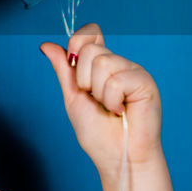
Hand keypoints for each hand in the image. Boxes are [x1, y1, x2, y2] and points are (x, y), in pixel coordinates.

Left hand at [40, 23, 162, 172]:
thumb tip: (46, 45)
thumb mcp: (73, 97)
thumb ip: (63, 70)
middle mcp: (120, 64)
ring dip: (99, 93)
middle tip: (97, 100)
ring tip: (111, 108)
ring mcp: (134, 71)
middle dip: (84, 80)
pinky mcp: (145, 82)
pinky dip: (112, 101)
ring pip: (103, 64)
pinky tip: (122, 111)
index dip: (77, 45)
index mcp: (103, 65)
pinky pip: (116, 81)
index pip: (89, 33)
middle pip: (90, 50)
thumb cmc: (99, 133)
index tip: (76, 72)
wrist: (118, 157)